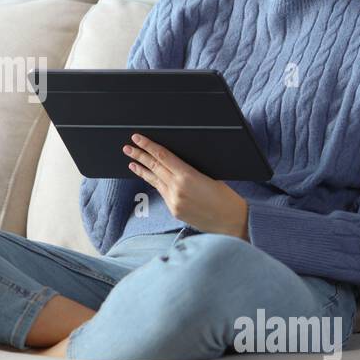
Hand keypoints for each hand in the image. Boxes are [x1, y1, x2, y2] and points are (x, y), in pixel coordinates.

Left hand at [123, 133, 249, 239]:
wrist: (231, 222)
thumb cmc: (226, 196)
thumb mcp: (210, 175)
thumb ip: (189, 169)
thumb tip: (174, 161)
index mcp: (187, 176)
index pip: (162, 156)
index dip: (148, 146)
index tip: (138, 138)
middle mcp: (177, 189)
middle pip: (154, 167)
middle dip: (139, 155)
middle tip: (128, 147)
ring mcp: (174, 201)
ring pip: (154, 180)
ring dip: (142, 170)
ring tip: (131, 162)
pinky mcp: (174, 210)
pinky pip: (162, 192)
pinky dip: (154, 182)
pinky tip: (149, 177)